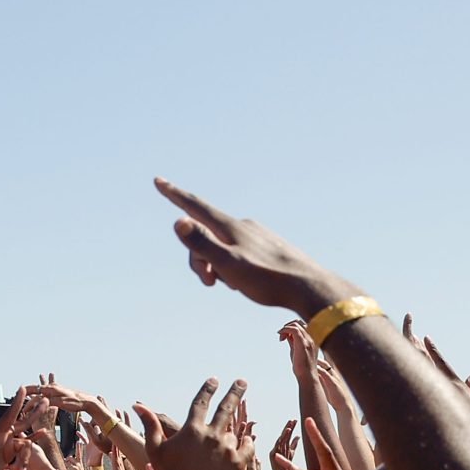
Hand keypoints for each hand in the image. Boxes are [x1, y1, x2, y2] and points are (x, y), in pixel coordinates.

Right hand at [139, 378, 254, 469]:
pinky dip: (246, 442)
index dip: (207, 389)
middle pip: (226, 408)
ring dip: (229, 432)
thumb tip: (137, 404)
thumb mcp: (155, 447)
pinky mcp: (238, 463)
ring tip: (224, 440)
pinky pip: (247, 447)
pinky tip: (246, 440)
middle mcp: (211, 435)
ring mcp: (226, 449)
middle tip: (242, 381)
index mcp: (192, 429)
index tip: (214, 380)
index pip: (201, 402)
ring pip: (232, 432)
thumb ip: (150, 424)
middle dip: (235, 392)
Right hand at [160, 178, 358, 316]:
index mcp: (230, 227)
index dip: (174, 195)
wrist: (311, 288)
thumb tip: (178, 221)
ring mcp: (257, 235)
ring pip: (223, 245)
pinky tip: (248, 282)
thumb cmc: (267, 279)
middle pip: (206, 234)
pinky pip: (240, 251)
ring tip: (234, 285)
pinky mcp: (269, 247)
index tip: (158, 180)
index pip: (195, 207)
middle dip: (199, 257)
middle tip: (209, 282)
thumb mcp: (228, 264)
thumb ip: (202, 243)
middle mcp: (243, 226)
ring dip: (218, 264)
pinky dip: (234, 265)